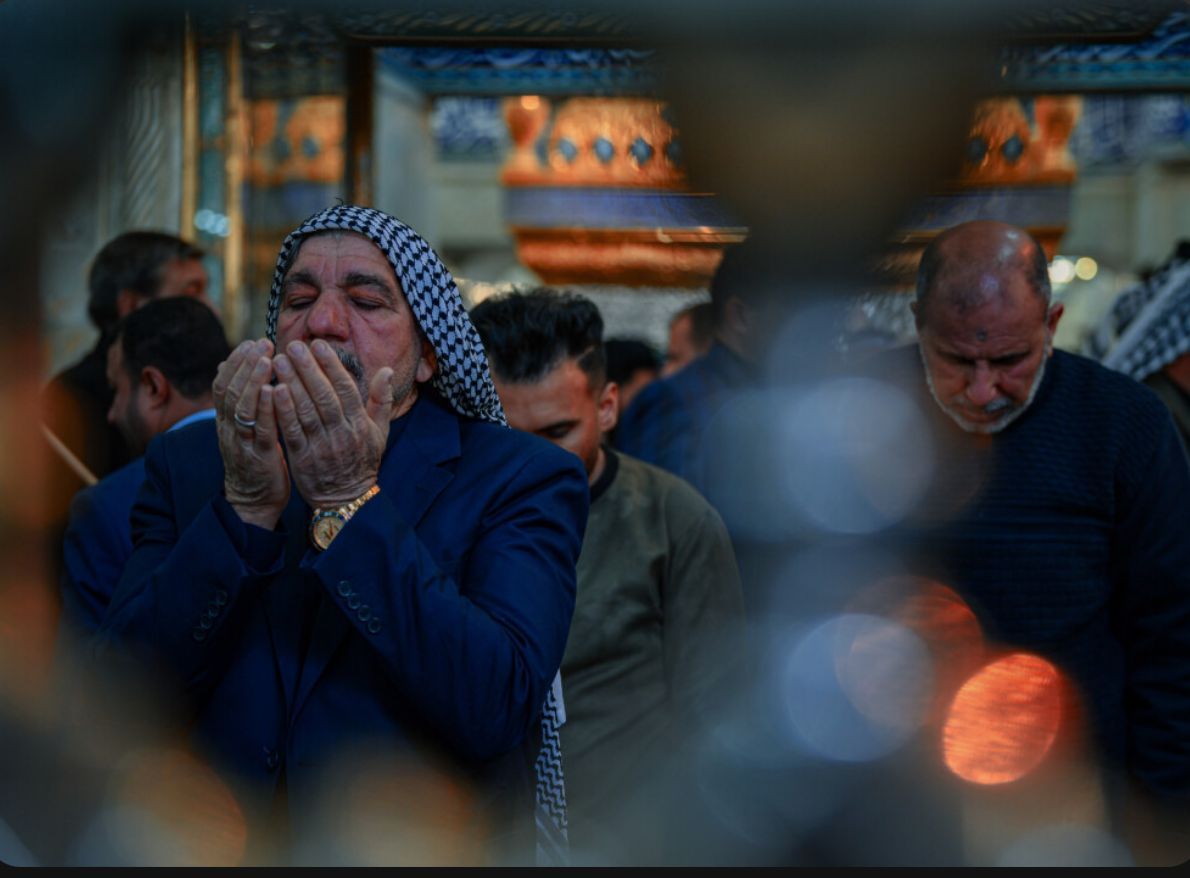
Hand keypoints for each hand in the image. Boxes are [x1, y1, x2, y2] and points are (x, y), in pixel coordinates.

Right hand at [212, 339, 289, 528]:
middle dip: (245, 363)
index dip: (235, 361)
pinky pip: (261, 429)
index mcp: (225, 420)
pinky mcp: (259, 456)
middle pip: (229, 389)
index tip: (251, 342)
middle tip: (262, 343)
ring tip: (267, 359)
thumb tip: (230, 371)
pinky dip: (266, 408)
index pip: (223, 383)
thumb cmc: (253, 460)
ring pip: (241, 406)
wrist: (252, 502)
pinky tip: (275, 390)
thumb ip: (239, 403)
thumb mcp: (242, 430)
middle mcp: (228, 428)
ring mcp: (242, 442)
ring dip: (253, 380)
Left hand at [272, 339, 394, 507]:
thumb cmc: (362, 461)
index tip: (318, 345)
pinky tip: (273, 391)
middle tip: (293, 346)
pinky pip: (292, 430)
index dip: (331, 365)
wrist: (347, 499)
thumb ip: (382, 400)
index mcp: (359, 423)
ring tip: (277, 361)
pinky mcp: (302, 457)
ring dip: (291, 383)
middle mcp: (341, 432)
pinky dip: (283, 411)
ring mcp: (321, 445)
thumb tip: (387, 370)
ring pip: (305, 410)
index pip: (345, 388)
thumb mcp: (380, 431)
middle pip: (323, 395)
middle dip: (307, 368)